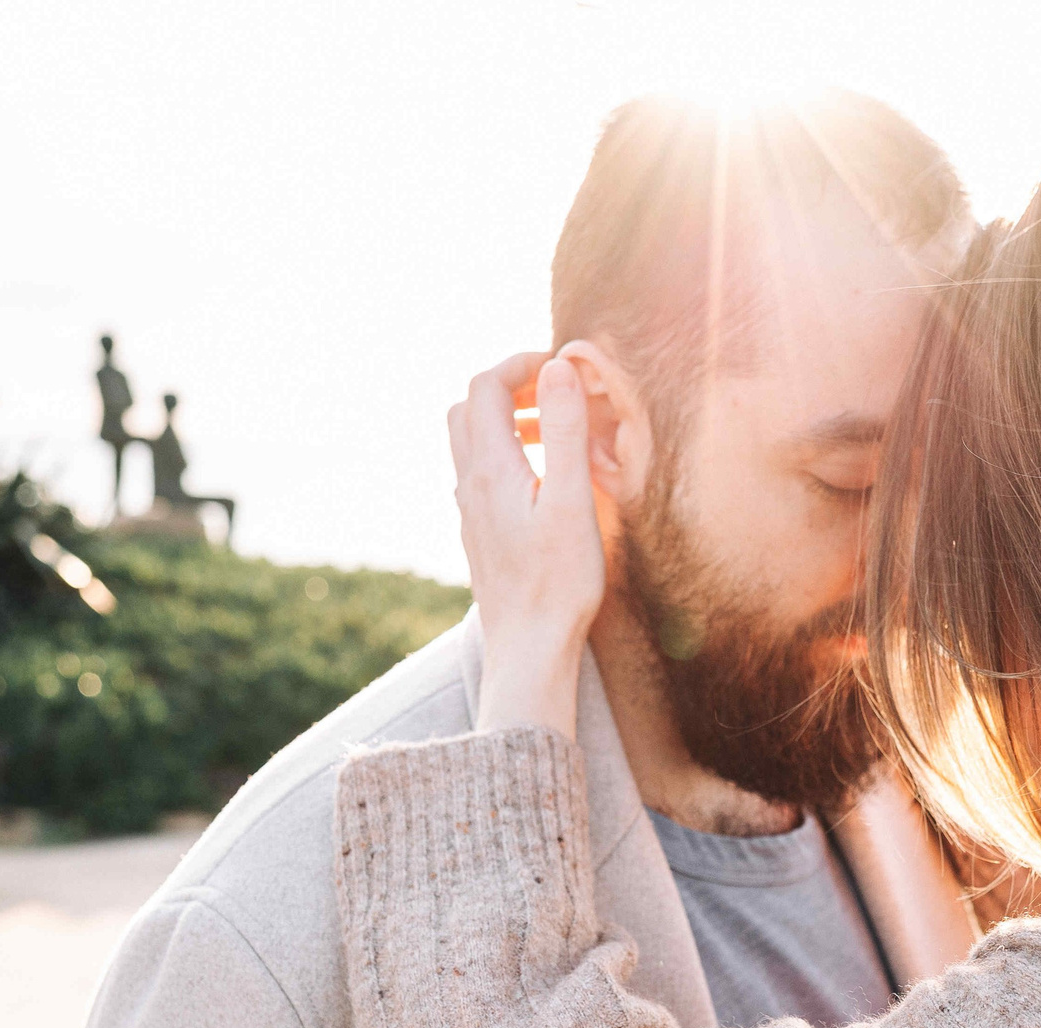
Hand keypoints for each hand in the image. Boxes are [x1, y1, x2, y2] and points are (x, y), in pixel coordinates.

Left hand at [447, 350, 606, 738]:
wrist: (528, 651)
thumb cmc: (557, 583)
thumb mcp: (571, 500)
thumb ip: (564, 430)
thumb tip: (559, 367)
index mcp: (491, 469)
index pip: (486, 385)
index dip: (522, 362)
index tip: (564, 368)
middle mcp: (470, 485)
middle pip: (468, 408)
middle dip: (510, 386)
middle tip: (556, 395)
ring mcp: (470, 512)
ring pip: (471, 442)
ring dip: (508, 422)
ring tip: (555, 435)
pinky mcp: (479, 535)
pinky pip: (481, 475)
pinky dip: (508, 456)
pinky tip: (543, 482)